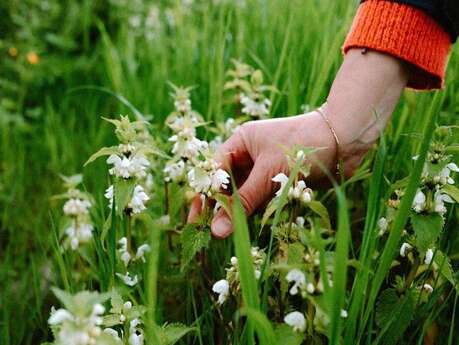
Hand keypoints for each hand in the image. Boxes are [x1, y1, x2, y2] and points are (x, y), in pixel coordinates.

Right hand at [188, 49, 408, 237]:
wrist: (344, 140)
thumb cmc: (303, 146)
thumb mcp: (269, 173)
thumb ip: (244, 202)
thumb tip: (217, 230)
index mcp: (241, 142)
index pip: (215, 171)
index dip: (204, 195)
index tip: (196, 220)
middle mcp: (250, 155)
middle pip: (227, 185)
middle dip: (219, 207)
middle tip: (208, 232)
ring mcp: (266, 169)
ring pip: (245, 195)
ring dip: (238, 212)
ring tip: (226, 234)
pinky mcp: (280, 182)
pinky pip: (262, 200)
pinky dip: (256, 212)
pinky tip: (249, 226)